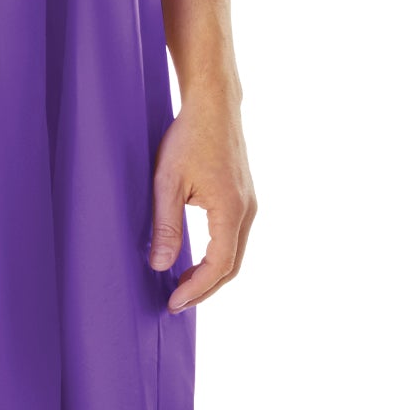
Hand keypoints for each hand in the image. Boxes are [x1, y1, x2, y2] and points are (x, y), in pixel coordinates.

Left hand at [148, 93, 256, 311]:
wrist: (213, 106)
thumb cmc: (189, 137)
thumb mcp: (167, 182)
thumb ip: (165, 226)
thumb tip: (160, 266)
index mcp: (231, 210)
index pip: (219, 265)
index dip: (196, 289)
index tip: (173, 303)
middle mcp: (247, 211)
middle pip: (232, 266)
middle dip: (205, 289)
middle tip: (176, 302)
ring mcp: (249, 204)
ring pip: (235, 253)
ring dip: (211, 274)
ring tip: (182, 286)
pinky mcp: (244, 197)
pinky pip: (234, 237)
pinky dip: (218, 256)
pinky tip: (196, 259)